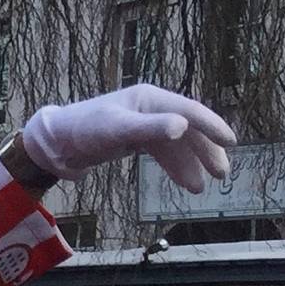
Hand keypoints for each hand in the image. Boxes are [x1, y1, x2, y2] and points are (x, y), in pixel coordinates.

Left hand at [19, 84, 234, 188]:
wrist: (54, 143)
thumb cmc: (82, 130)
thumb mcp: (117, 129)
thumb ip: (150, 128)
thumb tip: (183, 127)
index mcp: (149, 99)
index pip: (189, 111)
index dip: (212, 126)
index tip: (231, 142)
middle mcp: (150, 108)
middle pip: (187, 129)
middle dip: (205, 151)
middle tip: (221, 174)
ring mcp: (143, 123)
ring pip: (176, 143)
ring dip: (191, 163)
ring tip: (201, 187)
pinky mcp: (134, 139)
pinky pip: (162, 152)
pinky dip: (174, 166)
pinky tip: (185, 181)